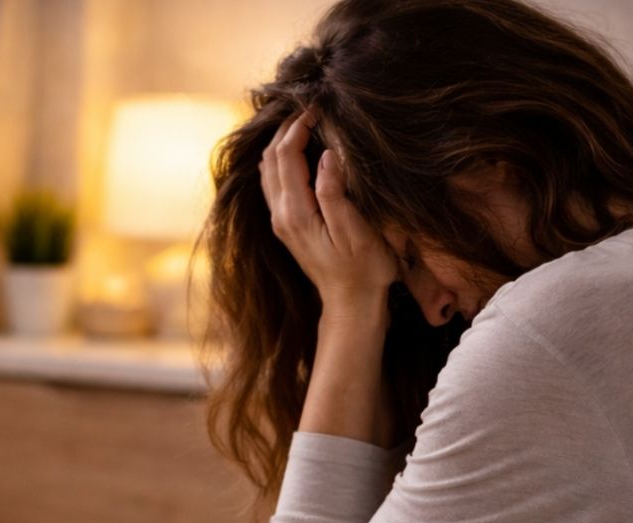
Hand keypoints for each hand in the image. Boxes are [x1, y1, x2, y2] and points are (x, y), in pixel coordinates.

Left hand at [261, 108, 397, 311]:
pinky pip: (274, 183)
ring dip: (282, 143)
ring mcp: (281, 221)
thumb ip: (335, 193)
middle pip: (270, 158)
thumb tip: (326, 155)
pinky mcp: (287, 225)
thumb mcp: (355, 232)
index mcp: (296, 213)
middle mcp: (281, 215)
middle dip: (287, 129)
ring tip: (305, 124)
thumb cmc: (364, 269)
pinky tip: (302, 153)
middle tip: (311, 109)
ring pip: (268, 169)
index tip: (318, 108)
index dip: (299, 127)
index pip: (286, 156)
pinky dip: (282, 160)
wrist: (351, 303)